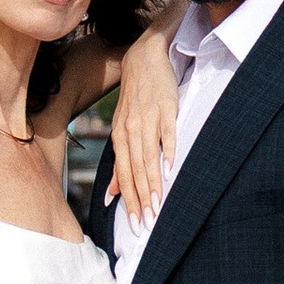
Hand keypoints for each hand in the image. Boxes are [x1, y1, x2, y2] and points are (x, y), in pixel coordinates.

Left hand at [105, 21, 183, 226]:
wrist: (143, 58)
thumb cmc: (135, 98)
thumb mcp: (124, 129)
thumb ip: (121, 162)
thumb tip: (112, 194)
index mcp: (120, 138)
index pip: (124, 176)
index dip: (129, 201)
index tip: (135, 225)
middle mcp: (130, 130)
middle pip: (134, 171)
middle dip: (139, 200)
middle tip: (146, 225)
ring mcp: (148, 119)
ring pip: (147, 157)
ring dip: (152, 183)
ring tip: (157, 206)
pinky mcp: (165, 107)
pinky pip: (166, 132)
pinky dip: (168, 150)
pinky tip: (171, 168)